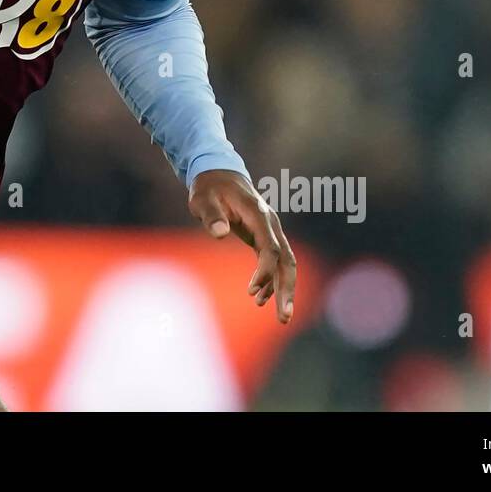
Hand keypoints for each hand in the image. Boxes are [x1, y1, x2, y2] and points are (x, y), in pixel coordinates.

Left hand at [189, 169, 295, 323]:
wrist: (218, 173)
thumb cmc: (209, 188)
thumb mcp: (203, 199)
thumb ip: (211, 215)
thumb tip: (220, 232)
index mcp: (258, 214)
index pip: (270, 248)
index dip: (265, 271)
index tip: (252, 291)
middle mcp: (270, 223)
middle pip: (287, 260)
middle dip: (287, 289)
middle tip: (284, 318)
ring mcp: (270, 230)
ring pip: (285, 263)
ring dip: (283, 289)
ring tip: (280, 318)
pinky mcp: (264, 236)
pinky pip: (274, 262)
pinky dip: (271, 280)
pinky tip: (260, 298)